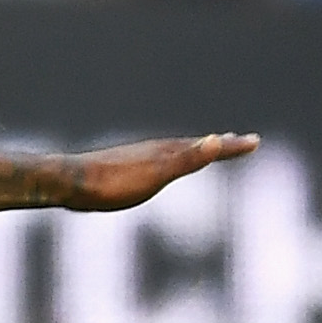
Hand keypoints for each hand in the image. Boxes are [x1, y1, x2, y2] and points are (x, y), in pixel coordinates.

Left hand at [59, 133, 258, 210]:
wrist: (65, 183)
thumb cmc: (111, 182)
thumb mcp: (155, 174)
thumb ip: (186, 160)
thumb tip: (216, 139)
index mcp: (166, 152)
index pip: (208, 147)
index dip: (232, 147)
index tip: (256, 141)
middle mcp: (153, 151)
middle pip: (193, 146)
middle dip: (217, 145)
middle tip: (238, 141)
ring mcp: (137, 159)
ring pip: (173, 153)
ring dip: (194, 151)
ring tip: (204, 151)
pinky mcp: (121, 171)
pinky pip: (156, 163)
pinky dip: (169, 162)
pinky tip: (159, 169)